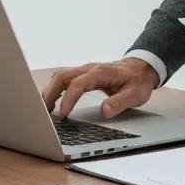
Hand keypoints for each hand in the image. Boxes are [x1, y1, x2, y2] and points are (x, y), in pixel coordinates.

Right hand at [41, 58, 158, 119]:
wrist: (141, 68)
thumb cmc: (137, 81)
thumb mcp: (135, 94)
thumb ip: (120, 102)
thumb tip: (104, 111)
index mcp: (101, 73)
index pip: (78, 84)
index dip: (68, 99)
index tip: (63, 115)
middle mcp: (89, 69)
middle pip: (62, 77)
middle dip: (50, 94)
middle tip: (43, 113)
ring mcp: (85, 71)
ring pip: (60, 76)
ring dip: (49, 91)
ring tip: (44, 111)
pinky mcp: (82, 75)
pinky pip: (64, 79)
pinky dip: (54, 90)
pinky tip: (51, 103)